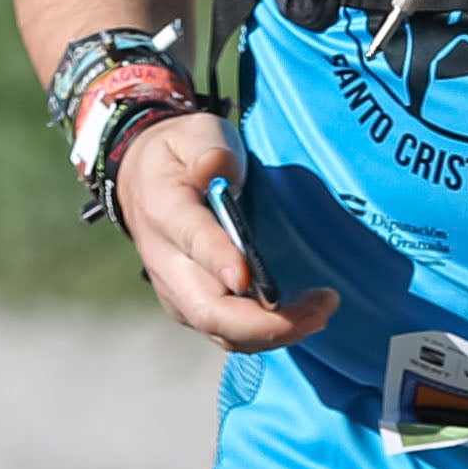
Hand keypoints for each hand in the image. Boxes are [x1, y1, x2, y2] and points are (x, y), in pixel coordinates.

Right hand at [113, 108, 337, 354]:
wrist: (145, 181)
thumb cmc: (182, 153)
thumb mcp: (194, 134)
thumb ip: (208, 150)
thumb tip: (216, 170)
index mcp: (164, 211)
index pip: (191, 240)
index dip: (218, 259)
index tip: (249, 276)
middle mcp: (166, 262)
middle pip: (208, 310)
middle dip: (265, 323)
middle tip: (320, 308)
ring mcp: (177, 292)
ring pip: (221, 331)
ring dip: (275, 333)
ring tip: (322, 311)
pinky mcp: (192, 308)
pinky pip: (229, 334)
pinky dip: (267, 334)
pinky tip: (302, 317)